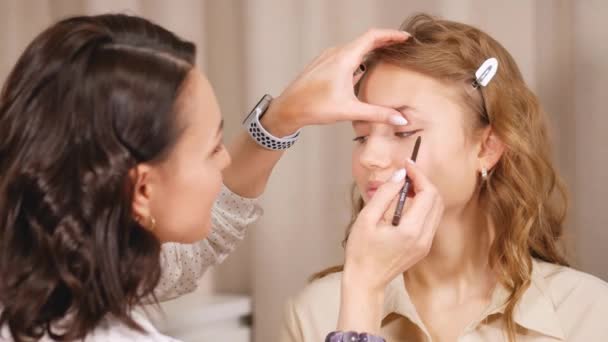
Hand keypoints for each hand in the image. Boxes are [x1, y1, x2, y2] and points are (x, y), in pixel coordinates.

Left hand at [262, 29, 410, 135]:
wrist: (287, 109)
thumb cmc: (314, 107)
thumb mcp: (350, 111)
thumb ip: (377, 114)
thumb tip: (401, 118)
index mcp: (344, 58)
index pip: (372, 37)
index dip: (391, 35)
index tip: (406, 38)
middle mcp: (336, 53)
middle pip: (365, 40)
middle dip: (384, 42)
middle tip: (401, 47)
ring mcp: (327, 57)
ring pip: (354, 48)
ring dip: (370, 49)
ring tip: (385, 55)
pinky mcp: (322, 64)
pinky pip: (344, 54)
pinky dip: (357, 56)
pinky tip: (362, 68)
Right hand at [343, 161, 443, 292]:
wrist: (365, 280)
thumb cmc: (361, 251)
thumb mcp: (367, 218)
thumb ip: (385, 194)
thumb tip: (400, 174)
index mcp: (411, 230)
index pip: (428, 193)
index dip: (419, 175)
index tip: (406, 165)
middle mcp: (424, 238)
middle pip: (437, 199)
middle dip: (423, 182)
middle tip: (405, 174)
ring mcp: (426, 244)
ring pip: (436, 209)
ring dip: (424, 193)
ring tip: (404, 186)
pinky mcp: (423, 247)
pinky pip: (430, 220)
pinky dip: (423, 206)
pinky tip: (406, 202)